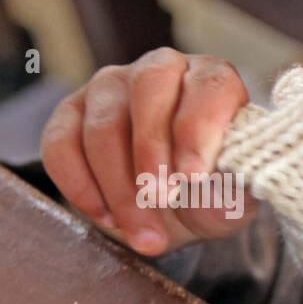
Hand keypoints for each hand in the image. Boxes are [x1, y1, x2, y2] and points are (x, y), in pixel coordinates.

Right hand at [40, 48, 259, 255]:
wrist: (176, 214)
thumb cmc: (213, 192)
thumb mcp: (238, 191)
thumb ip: (241, 175)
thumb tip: (236, 168)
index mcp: (212, 80)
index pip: (208, 85)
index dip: (198, 129)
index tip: (193, 175)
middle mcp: (161, 71)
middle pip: (149, 89)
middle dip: (152, 150)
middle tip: (160, 198)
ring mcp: (110, 88)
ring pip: (103, 125)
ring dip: (120, 186)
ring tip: (143, 232)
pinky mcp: (71, 115)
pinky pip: (61, 143)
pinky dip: (81, 186)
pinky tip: (107, 217)